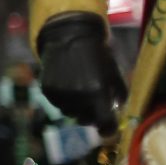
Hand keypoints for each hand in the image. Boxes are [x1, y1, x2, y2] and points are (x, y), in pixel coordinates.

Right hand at [36, 12, 125, 133]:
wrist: (67, 36)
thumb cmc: (96, 53)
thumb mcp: (114, 72)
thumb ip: (118, 94)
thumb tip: (115, 109)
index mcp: (97, 93)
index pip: (104, 124)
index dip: (108, 128)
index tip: (108, 128)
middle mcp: (78, 98)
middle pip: (87, 121)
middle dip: (92, 116)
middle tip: (94, 105)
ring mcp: (61, 95)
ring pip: (70, 113)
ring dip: (77, 108)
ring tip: (79, 93)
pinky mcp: (48, 91)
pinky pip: (58, 104)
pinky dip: (64, 100)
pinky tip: (67, 86)